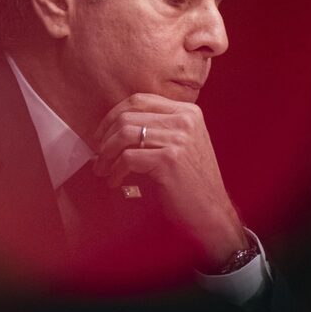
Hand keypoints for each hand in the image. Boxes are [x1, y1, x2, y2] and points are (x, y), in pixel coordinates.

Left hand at [92, 93, 246, 268]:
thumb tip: (114, 126)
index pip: (140, 99)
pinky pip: (128, 158)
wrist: (212, 212)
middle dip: (105, 138)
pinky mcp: (169, 160)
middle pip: (128, 116)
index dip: (113, 115)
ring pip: (124, 135)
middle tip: (98, 156)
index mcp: (187, 111)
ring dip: (106, 155)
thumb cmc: (191, 182)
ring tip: (103, 170)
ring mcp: (178, 138)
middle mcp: (185, 120)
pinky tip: (115, 182)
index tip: (101, 134)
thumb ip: (158, 128)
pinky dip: (115, 171)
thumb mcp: (182, 144)